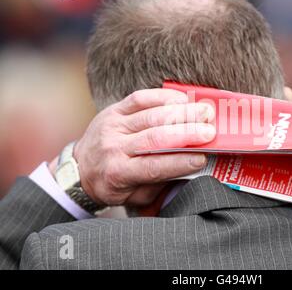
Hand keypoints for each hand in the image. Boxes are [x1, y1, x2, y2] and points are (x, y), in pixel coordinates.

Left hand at [50, 89, 214, 206]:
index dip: (181, 162)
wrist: (79, 170)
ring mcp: (113, 125)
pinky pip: (140, 98)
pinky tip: (183, 100)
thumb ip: (159, 184)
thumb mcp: (134, 196)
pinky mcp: (113, 109)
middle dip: (187, 133)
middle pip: (156, 137)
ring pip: (151, 115)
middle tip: (210, 131)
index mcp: (119, 173)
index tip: (202, 158)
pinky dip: (164, 97)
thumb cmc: (113, 186)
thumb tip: (188, 170)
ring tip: (205, 112)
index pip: (154, 166)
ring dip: (182, 113)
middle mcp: (114, 147)